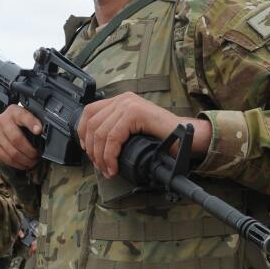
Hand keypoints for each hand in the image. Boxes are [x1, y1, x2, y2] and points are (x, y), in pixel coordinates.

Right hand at [0, 105, 41, 170]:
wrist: (7, 124)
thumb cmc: (22, 123)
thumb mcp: (30, 117)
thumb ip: (38, 123)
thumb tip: (45, 133)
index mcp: (14, 111)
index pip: (23, 116)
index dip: (31, 123)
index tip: (39, 131)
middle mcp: (2, 121)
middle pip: (16, 139)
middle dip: (30, 151)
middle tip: (37, 155)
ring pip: (12, 152)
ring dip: (25, 160)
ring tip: (32, 161)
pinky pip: (5, 158)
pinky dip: (16, 164)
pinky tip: (23, 163)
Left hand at [77, 92, 210, 177]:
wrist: (186, 137)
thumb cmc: (160, 137)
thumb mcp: (132, 132)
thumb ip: (115, 132)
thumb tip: (92, 148)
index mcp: (119, 101)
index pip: (89, 112)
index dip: (83, 133)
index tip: (89, 151)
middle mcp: (122, 99)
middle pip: (92, 123)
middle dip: (92, 149)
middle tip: (100, 166)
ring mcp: (128, 104)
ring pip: (101, 132)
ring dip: (101, 156)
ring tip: (108, 169)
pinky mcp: (134, 113)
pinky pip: (113, 137)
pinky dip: (110, 155)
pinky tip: (114, 166)